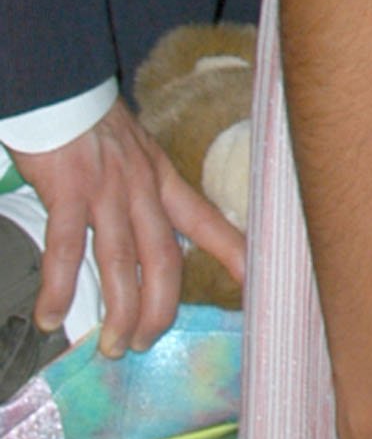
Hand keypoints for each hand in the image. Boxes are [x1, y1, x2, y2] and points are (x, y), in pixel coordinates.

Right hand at [13, 100, 244, 360]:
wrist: (62, 93)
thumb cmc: (95, 128)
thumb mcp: (138, 156)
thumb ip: (144, 195)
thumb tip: (143, 239)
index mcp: (163, 181)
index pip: (208, 223)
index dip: (233, 255)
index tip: (254, 287)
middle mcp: (143, 189)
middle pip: (164, 259)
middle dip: (159, 308)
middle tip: (145, 342)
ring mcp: (107, 191)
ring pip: (122, 262)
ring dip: (119, 309)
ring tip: (112, 345)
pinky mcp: (68, 191)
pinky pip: (65, 248)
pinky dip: (59, 286)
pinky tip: (51, 315)